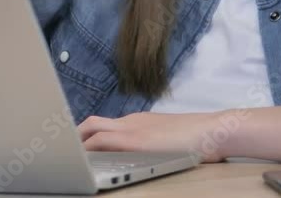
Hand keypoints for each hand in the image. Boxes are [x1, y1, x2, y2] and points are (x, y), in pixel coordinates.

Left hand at [79, 111, 236, 162]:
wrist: (215, 130)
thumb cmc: (197, 138)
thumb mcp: (167, 137)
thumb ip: (149, 142)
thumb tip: (140, 154)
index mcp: (138, 122)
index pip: (105, 124)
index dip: (87, 133)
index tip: (77, 142)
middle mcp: (131, 122)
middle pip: (93, 123)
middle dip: (76, 136)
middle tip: (65, 150)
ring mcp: (133, 129)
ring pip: (93, 129)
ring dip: (78, 141)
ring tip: (67, 154)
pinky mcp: (136, 141)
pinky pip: (103, 140)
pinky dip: (89, 148)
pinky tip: (82, 158)